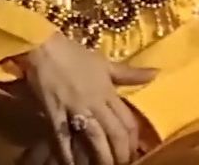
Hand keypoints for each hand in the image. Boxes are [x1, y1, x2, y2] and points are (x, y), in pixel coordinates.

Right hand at [15, 32, 155, 164]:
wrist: (42, 45)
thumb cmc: (72, 53)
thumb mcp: (103, 63)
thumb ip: (129, 73)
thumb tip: (157, 73)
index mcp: (107, 91)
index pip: (128, 121)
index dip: (133, 140)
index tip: (134, 152)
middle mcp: (95, 102)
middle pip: (115, 134)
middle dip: (120, 154)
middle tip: (121, 164)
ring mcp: (74, 108)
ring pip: (94, 137)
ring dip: (101, 156)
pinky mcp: (54, 111)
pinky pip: (63, 136)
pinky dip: (67, 153)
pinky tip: (71, 164)